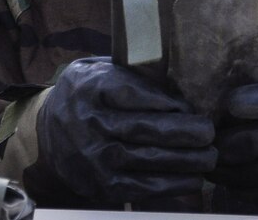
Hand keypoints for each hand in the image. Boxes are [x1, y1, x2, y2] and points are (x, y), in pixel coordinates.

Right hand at [36, 56, 215, 202]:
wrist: (47, 133)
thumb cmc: (87, 95)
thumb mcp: (97, 70)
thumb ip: (129, 70)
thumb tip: (178, 74)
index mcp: (89, 87)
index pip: (128, 93)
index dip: (161, 100)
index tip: (189, 105)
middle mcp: (88, 123)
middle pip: (141, 128)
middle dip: (182, 132)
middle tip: (209, 132)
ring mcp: (93, 157)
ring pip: (146, 159)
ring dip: (184, 161)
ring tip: (210, 156)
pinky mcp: (100, 184)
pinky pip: (141, 187)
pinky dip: (171, 185)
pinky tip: (194, 179)